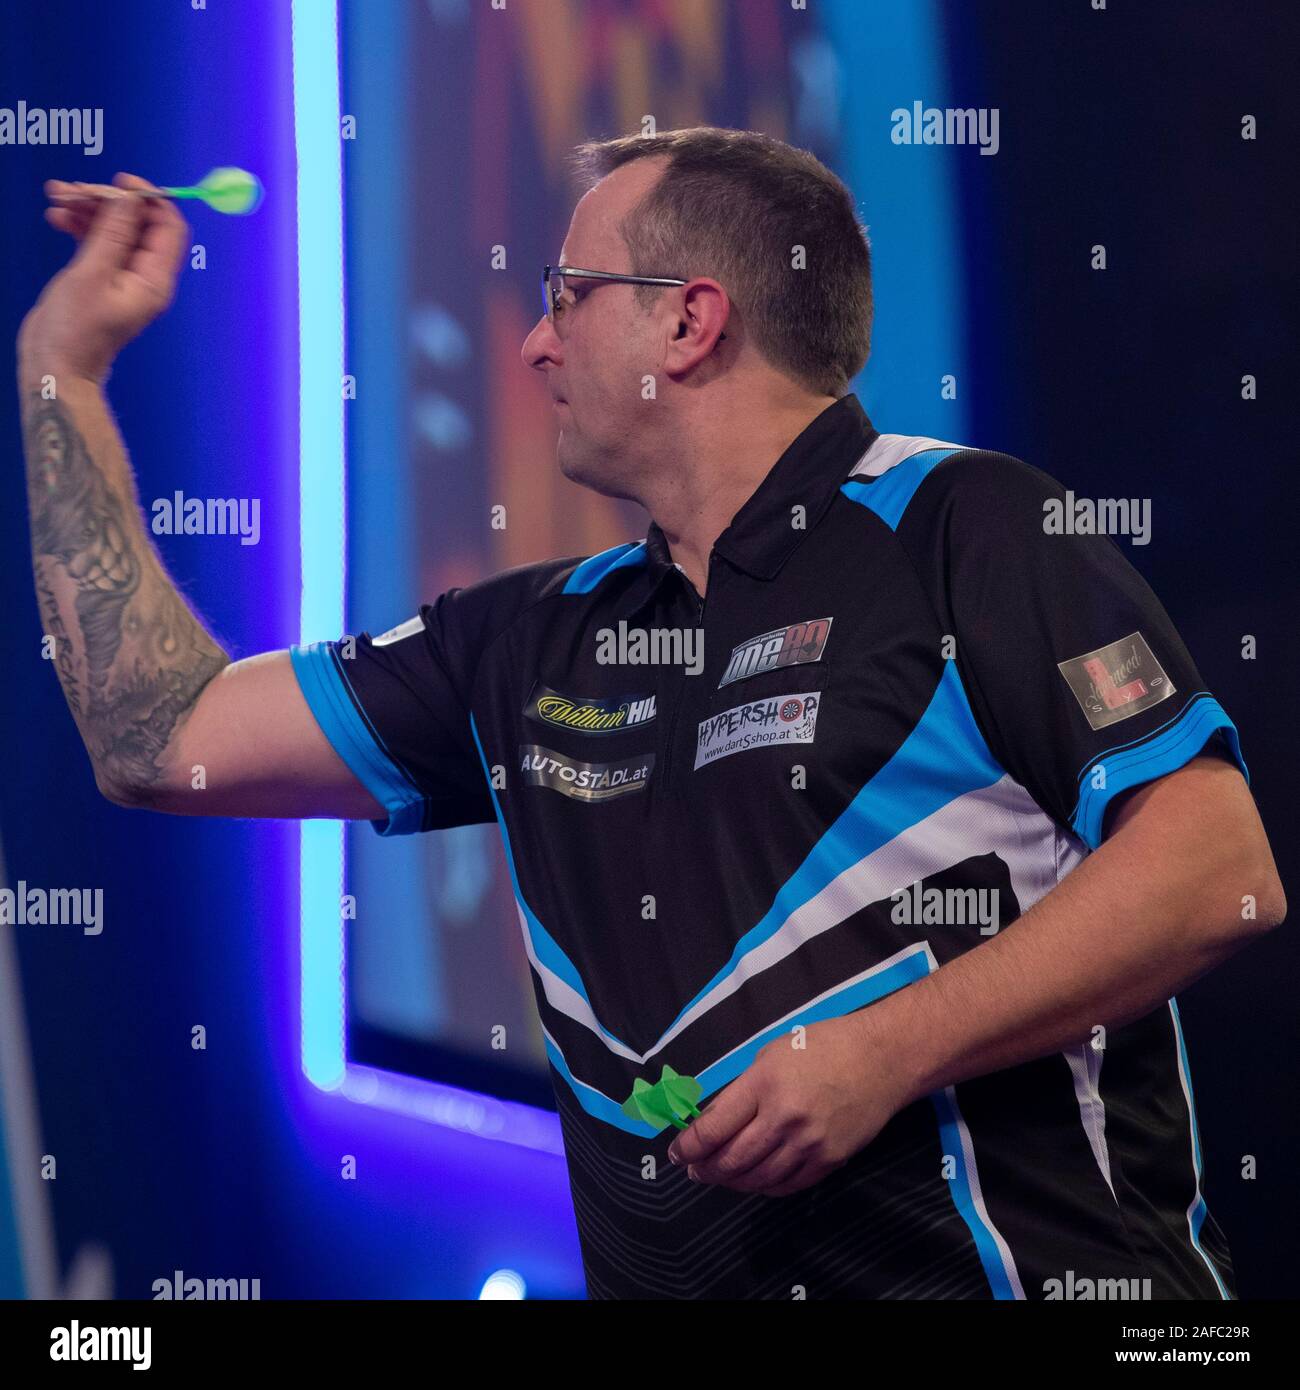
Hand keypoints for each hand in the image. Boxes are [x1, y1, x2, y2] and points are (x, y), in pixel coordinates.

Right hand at [18, 171, 187, 385]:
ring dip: (88, 208)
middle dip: (108, 200)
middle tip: (73, 190)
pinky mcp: (100, 276)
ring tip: (57, 197)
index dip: (149, 199)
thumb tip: (130, 197)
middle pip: (138, 222)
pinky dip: (79, 224)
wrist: (55, 364)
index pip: (169, 228)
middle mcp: (144, 277)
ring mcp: (122, 276)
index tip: (120, 181)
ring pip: (114, 227)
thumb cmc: (76, 330)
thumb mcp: (92, 273)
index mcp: (154, 280)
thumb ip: (112, 232)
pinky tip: (57, 216)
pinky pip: (97, 240)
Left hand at [666, 1011, 912, 1196]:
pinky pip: (787, 1185)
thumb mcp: (770, 1055)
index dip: (688, 1146)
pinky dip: (764, 1187)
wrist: (880, 1059)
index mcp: (763, 1085)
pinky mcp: (829, 1160)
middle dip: (705, 1169)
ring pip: (756, 1178)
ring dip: (731, 1182)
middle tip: (694, 1170)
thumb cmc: (822, 1047)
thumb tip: (711, 1123)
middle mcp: (783, 1118)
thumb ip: (741, 1091)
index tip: (676, 1153)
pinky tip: (753, 1180)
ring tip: (718, 1177)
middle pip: (731, 1160)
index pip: (713, 1128)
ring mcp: (808, 1143)